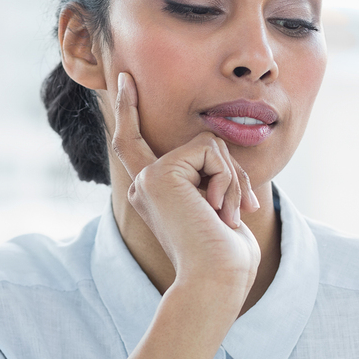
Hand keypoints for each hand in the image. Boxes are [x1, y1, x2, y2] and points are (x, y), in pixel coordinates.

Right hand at [110, 72, 261, 302]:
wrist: (215, 280)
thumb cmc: (225, 259)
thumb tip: (217, 149)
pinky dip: (227, 179)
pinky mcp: (160, 174)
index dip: (129, 110)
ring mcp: (148, 179)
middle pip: (184, 143)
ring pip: (208, 145)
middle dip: (207, 160)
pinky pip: (211, 150)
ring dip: (232, 180)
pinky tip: (218, 212)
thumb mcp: (220, 210)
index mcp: (153, 196)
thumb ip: (212, 178)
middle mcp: (143, 185)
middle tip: (206, 191)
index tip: (126, 78)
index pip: (135, 144)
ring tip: (224, 219)